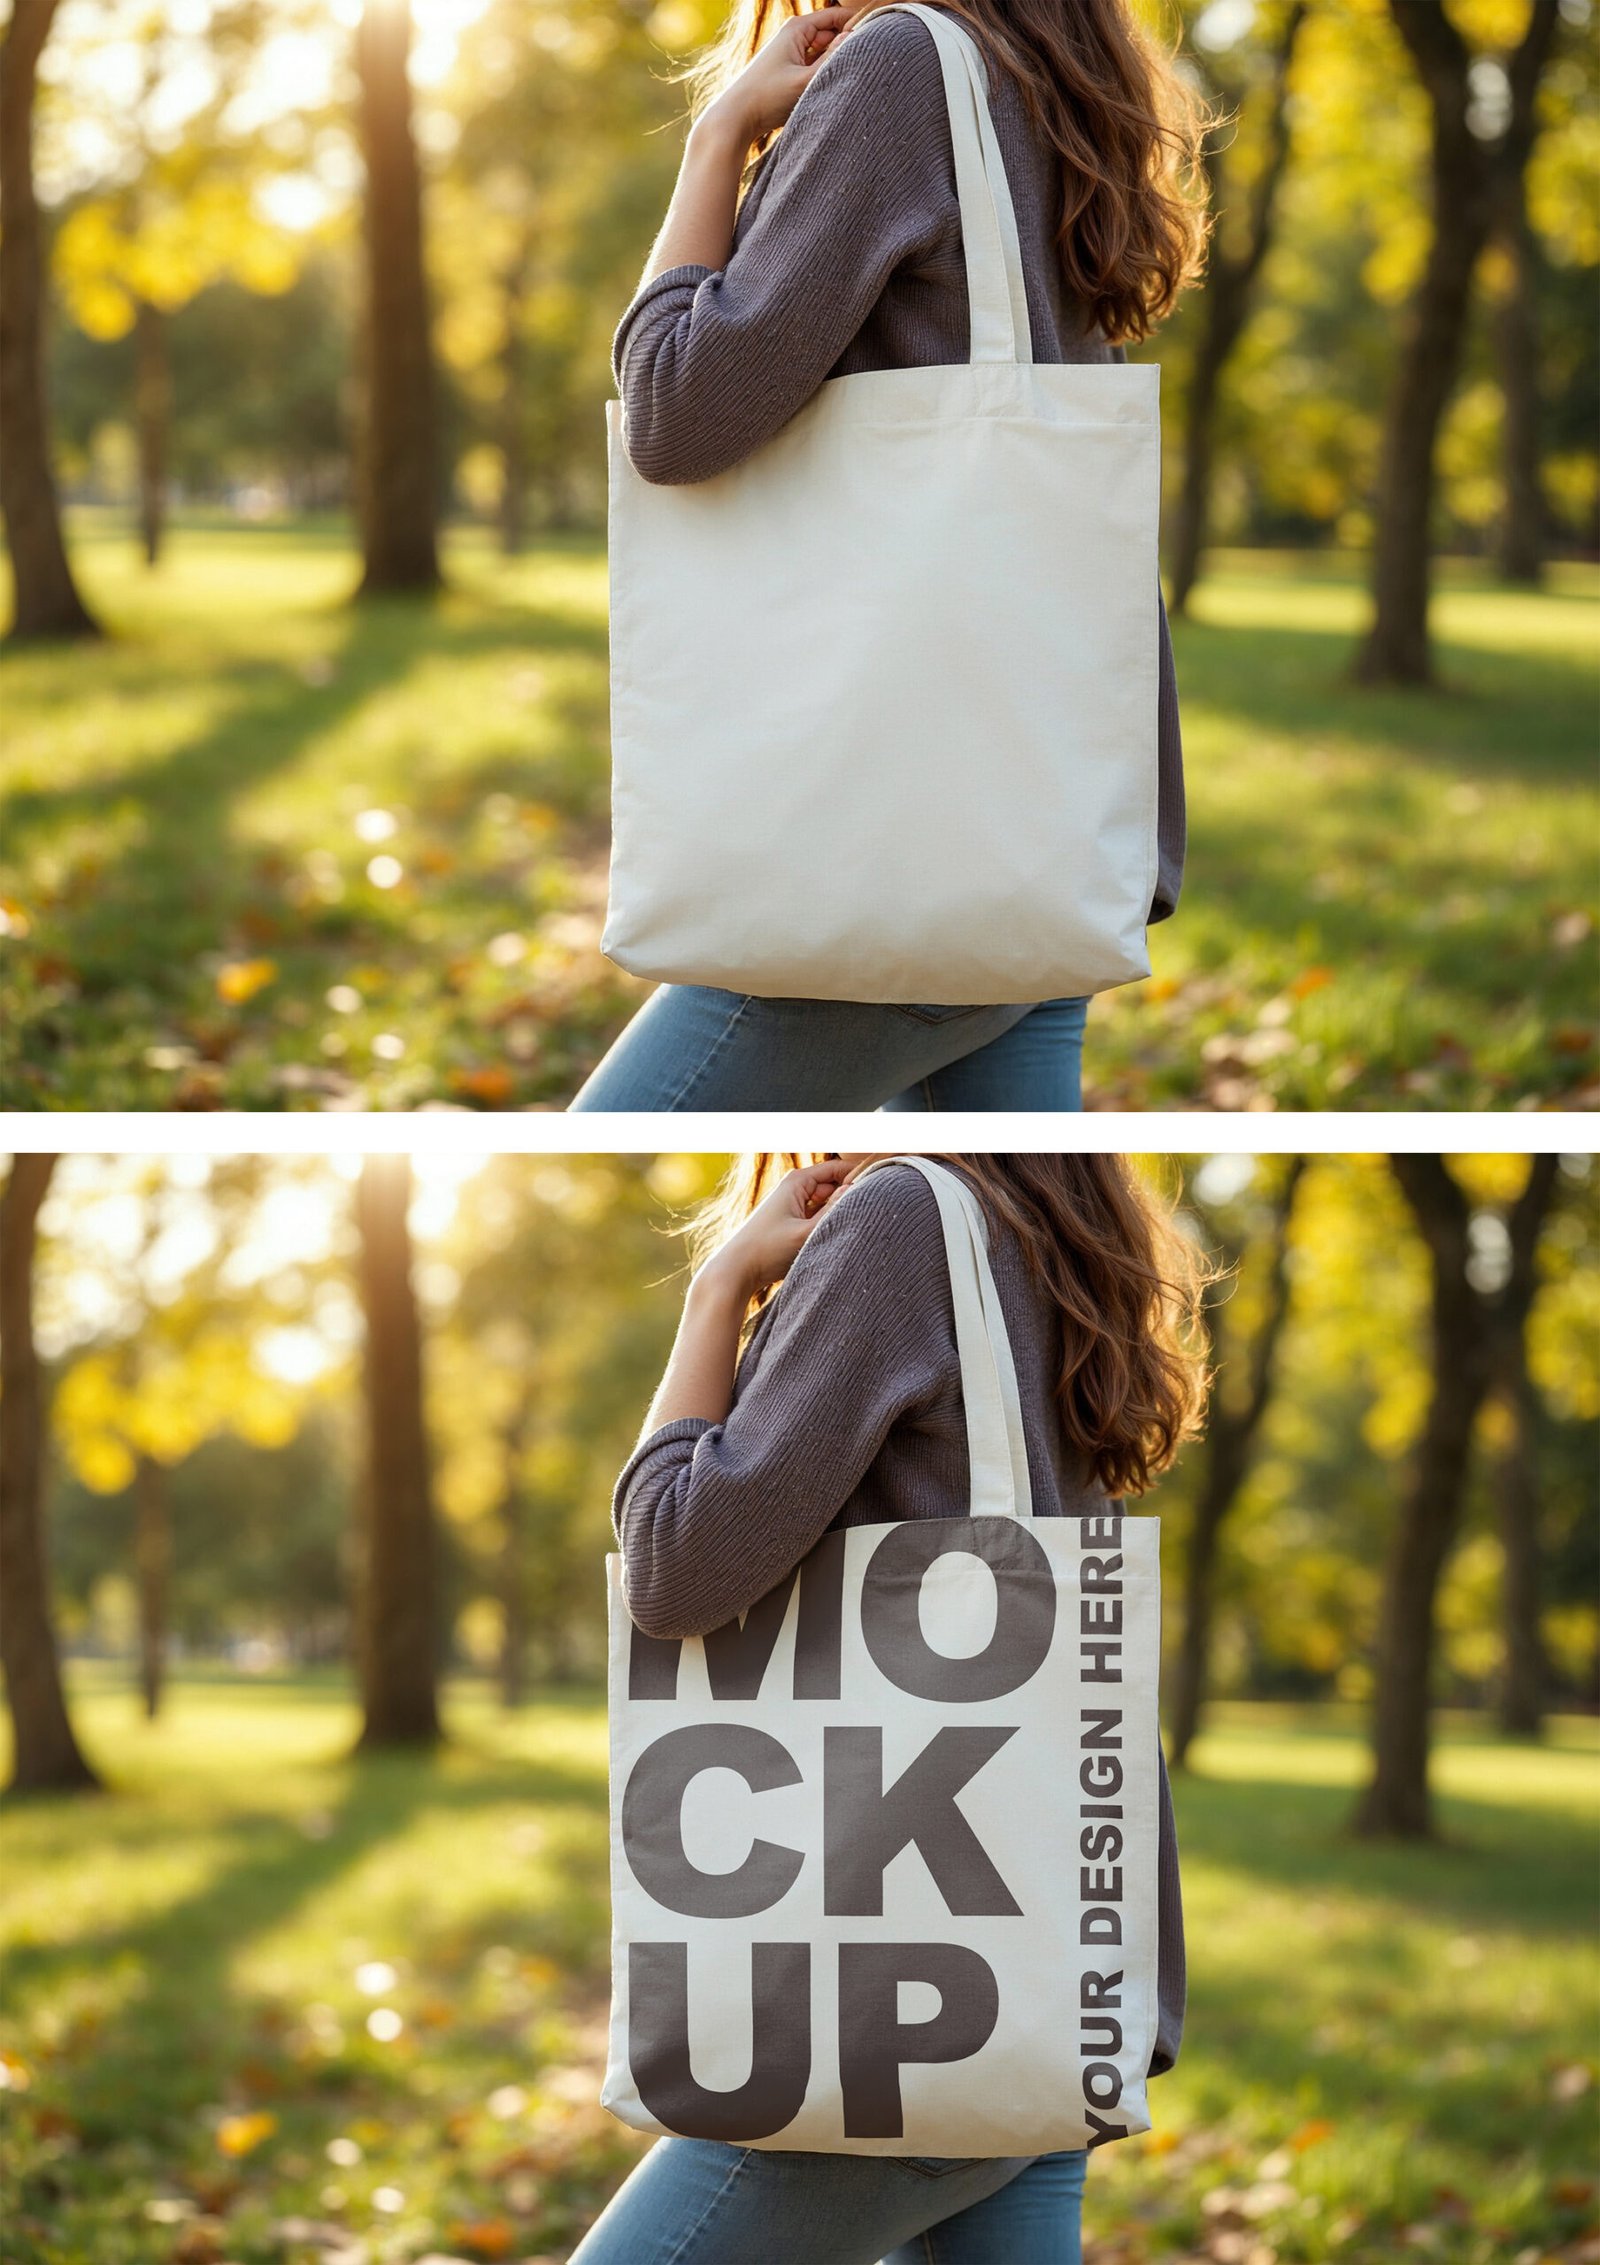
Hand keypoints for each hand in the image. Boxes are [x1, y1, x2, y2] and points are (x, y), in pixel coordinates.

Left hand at [696, 1158, 856, 1304]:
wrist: (736, 1271)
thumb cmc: (767, 1250)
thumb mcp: (806, 1232)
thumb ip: (834, 1212)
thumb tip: (856, 1189)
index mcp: (797, 1182)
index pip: (836, 1169)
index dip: (857, 1176)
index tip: (876, 1190)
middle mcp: (794, 1189)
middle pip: (832, 1187)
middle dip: (847, 1199)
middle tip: (865, 1217)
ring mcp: (792, 1206)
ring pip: (825, 1205)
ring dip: (836, 1215)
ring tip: (847, 1230)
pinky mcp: (790, 1223)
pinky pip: (816, 1218)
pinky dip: (825, 1226)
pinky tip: (832, 1240)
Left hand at [700, 5, 854, 147]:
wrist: (736, 117)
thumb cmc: (767, 97)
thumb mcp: (805, 80)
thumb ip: (832, 60)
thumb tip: (855, 38)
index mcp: (797, 28)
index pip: (835, 16)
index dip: (856, 24)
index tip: (876, 38)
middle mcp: (794, 36)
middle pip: (831, 35)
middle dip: (845, 47)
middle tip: (864, 65)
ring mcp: (791, 53)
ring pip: (823, 53)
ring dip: (834, 64)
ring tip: (846, 80)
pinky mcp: (788, 71)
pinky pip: (814, 67)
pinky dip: (822, 75)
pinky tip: (829, 89)